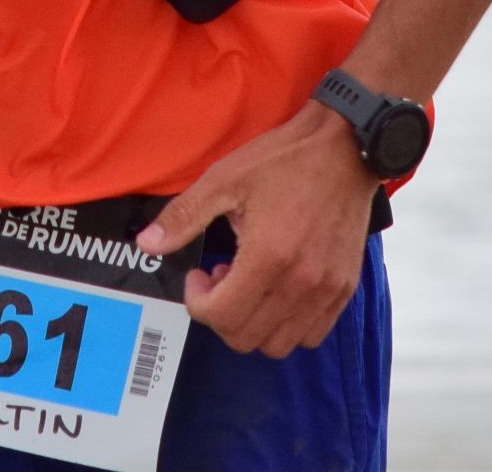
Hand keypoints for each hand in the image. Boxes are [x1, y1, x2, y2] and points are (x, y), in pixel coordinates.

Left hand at [135, 102, 379, 357]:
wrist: (344, 148)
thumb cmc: (283, 160)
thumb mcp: (225, 179)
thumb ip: (184, 216)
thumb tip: (146, 243)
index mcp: (268, 256)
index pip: (222, 316)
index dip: (197, 302)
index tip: (198, 274)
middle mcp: (300, 282)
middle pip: (246, 337)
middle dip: (221, 314)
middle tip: (221, 277)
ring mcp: (327, 289)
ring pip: (279, 344)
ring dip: (253, 323)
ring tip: (250, 284)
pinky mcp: (345, 288)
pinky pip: (312, 334)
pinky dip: (287, 325)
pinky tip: (278, 290)